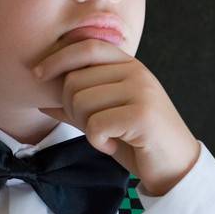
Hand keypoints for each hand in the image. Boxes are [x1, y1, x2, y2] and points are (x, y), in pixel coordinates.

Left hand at [31, 41, 200, 196]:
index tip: (38, 74)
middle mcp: (136, 72)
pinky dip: (97, 141)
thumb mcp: (106, 117)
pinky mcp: (142, 115)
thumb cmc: (138, 140)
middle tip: (90, 126)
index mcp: (129, 65)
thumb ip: (78, 106)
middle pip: (76, 80)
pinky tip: (112, 145)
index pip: (87, 47)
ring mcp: (141, 91)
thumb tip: (42, 102)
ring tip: (105, 136)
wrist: (176, 166)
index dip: (58, 57)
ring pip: (82, 102)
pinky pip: (95, 125)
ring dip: (85, 127)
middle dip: (72, 109)